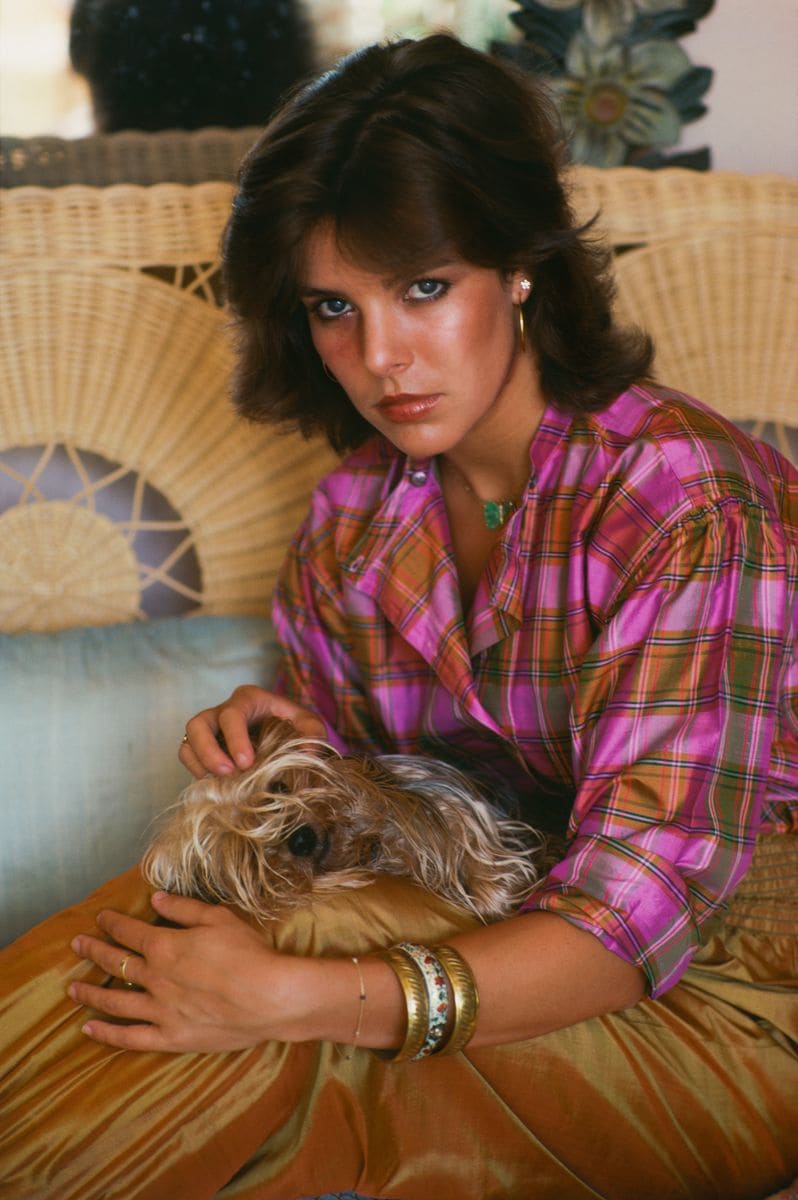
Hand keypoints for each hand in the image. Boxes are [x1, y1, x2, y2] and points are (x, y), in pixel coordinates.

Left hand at [68, 892, 298, 1052]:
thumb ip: (184, 909)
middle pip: (116, 962)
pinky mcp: (170, 1037)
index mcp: (166, 946)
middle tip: (77, 945)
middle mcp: (155, 978)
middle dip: (94, 951)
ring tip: (72, 990)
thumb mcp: (220, 919)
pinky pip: (130, 1037)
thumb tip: (156, 898)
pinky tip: (89, 1028)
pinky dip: (107, 1033)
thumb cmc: (249, 953)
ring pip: (114, 1001)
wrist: (270, 997)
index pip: (129, 931)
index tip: (101, 918)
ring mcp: (160, 1011)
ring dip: (90, 993)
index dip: (112, 922)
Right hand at [179, 685, 325, 776]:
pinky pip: (187, 755)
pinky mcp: (202, 746)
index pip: (232, 714)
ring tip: (220, 781)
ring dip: (200, 762)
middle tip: (228, 773)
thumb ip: (312, 733)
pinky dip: (196, 770)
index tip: (246, 763)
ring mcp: (209, 729)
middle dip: (209, 751)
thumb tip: (308, 753)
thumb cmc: (292, 724)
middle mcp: (223, 711)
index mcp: (248, 699)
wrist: (282, 731)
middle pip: (199, 724)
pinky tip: (215, 784)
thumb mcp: (307, 723)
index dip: (235, 739)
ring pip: (189, 740)